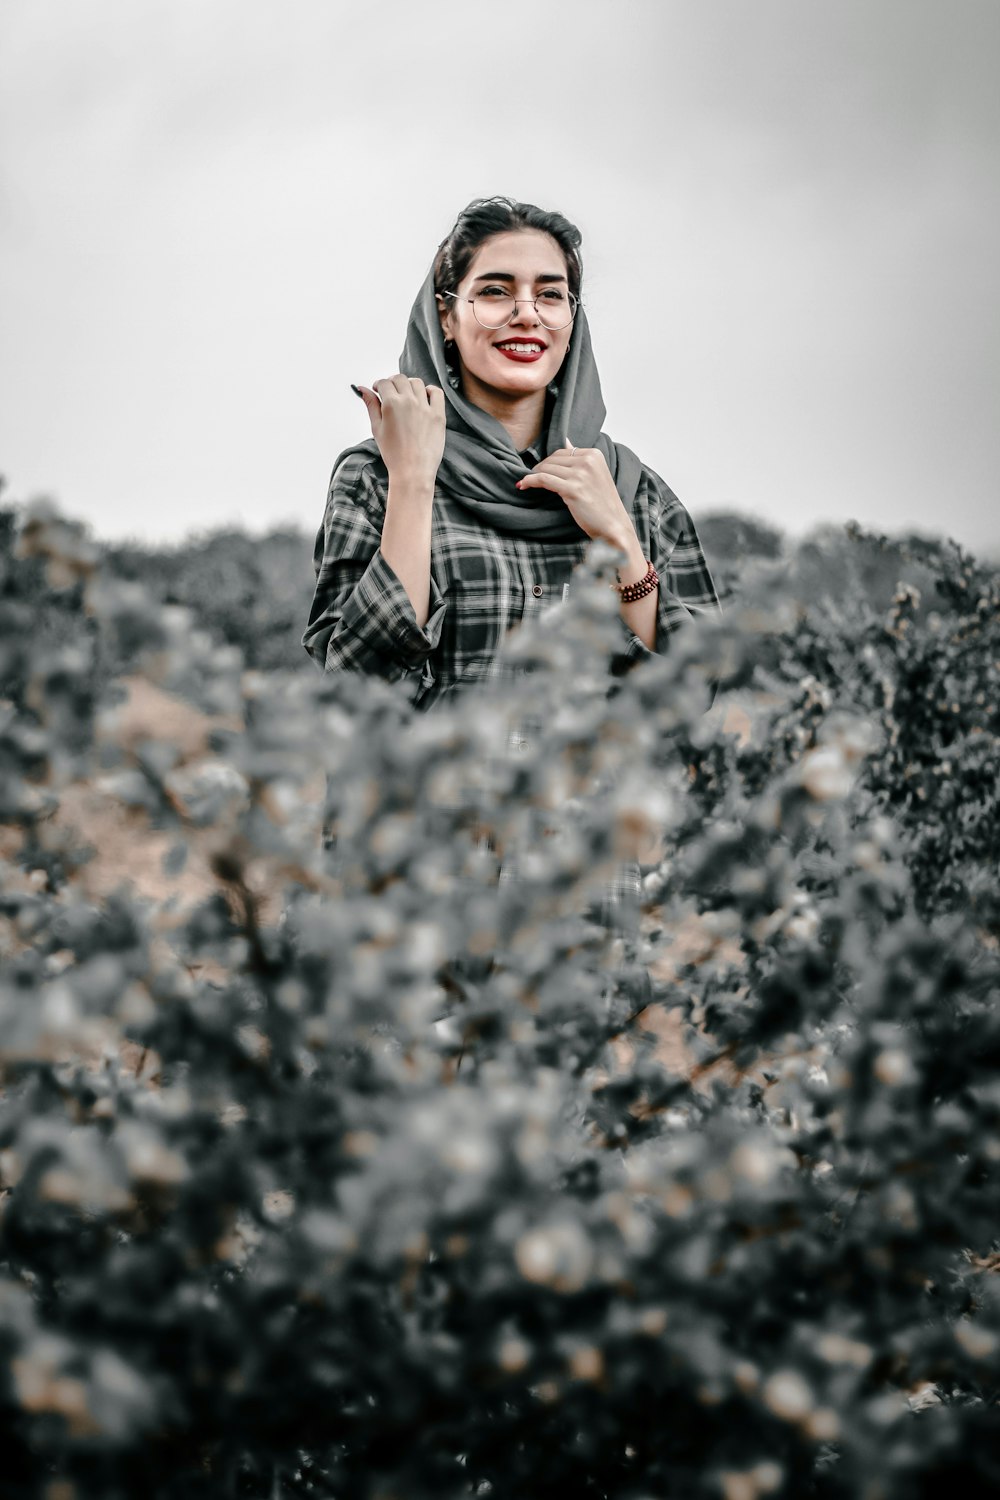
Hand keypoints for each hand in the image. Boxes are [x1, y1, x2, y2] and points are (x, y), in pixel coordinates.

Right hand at [356, 375, 445, 489]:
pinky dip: (430, 391)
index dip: (379, 385)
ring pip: (417, 383)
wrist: (413, 471)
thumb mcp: (376, 428)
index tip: (379, 390)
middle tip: (391, 393)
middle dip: (392, 383)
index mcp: (391, 404)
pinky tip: (424, 397)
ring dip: (409, 385)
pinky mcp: (438, 415)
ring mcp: (425, 407)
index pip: (384, 382)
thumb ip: (371, 405)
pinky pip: (436, 393)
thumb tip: (363, 389)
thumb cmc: (393, 453)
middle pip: (400, 379)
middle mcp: (409, 401)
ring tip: (407, 396)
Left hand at [516, 447, 636, 552]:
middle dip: (540, 468)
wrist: (613, 525)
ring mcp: (581, 475)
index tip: (540, 470)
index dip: (549, 461)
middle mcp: (588, 461)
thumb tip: (565, 440)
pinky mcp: (573, 489)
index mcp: (594, 454)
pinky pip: (543, 480)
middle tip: (532, 478)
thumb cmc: (602, 504)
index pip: (562, 452)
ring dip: (533, 475)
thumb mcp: (595, 474)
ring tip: (527, 483)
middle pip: (553, 459)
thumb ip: (580, 458)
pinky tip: (523, 485)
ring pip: (546, 468)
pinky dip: (530, 481)